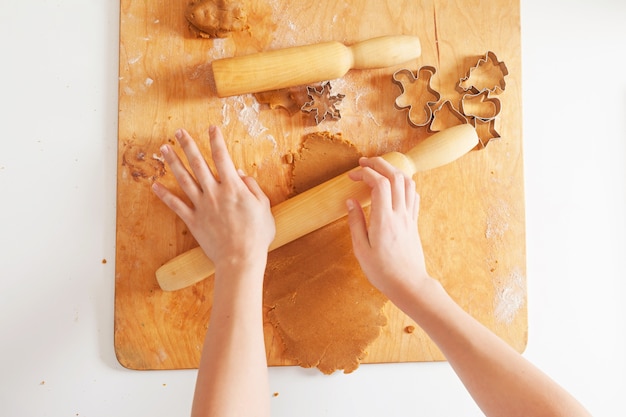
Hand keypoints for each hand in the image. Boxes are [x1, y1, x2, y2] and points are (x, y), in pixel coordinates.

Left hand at [152, 126, 274, 272]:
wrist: (240, 258)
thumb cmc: (256, 235)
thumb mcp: (263, 207)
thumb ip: (252, 187)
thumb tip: (240, 174)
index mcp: (233, 187)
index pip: (222, 156)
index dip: (216, 140)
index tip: (211, 128)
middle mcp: (214, 192)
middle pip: (198, 163)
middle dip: (187, 145)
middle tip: (178, 132)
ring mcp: (201, 206)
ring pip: (183, 179)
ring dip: (173, 162)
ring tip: (164, 149)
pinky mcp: (193, 220)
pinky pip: (175, 205)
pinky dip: (164, 195)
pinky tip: (154, 185)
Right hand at [346, 156, 429, 297]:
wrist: (409, 285)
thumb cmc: (383, 271)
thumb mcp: (361, 249)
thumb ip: (355, 223)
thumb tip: (351, 201)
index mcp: (384, 220)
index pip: (379, 184)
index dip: (365, 173)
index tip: (352, 176)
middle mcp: (399, 214)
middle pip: (395, 177)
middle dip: (379, 164)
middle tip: (364, 163)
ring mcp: (409, 218)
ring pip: (407, 183)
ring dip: (393, 170)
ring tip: (379, 169)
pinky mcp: (414, 223)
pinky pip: (413, 195)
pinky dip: (403, 184)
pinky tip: (394, 187)